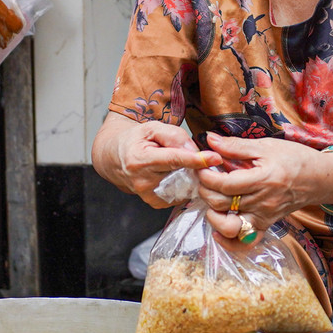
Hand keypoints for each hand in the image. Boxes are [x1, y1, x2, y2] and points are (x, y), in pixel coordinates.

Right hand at [93, 114, 222, 207]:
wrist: (117, 159)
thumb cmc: (136, 141)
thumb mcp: (152, 128)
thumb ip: (174, 135)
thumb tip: (194, 150)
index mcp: (140, 159)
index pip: (173, 160)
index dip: (195, 159)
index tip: (214, 158)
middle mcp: (144, 181)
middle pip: (182, 173)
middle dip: (196, 165)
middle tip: (198, 156)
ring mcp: (150, 196)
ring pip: (185, 186)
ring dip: (191, 175)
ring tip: (181, 164)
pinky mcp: (157, 204)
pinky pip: (182, 194)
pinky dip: (185, 184)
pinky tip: (177, 175)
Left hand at [195, 133, 332, 240]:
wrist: (320, 179)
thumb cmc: (295, 159)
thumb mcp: (266, 146)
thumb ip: (235, 146)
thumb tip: (209, 139)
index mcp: (263, 179)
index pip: (224, 184)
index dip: (206, 176)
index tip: (202, 166)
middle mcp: (262, 202)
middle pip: (221, 204)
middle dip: (205, 191)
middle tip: (203, 178)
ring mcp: (264, 217)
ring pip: (228, 226)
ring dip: (212, 214)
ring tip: (211, 199)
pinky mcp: (266, 225)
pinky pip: (245, 240)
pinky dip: (229, 241)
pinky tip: (218, 229)